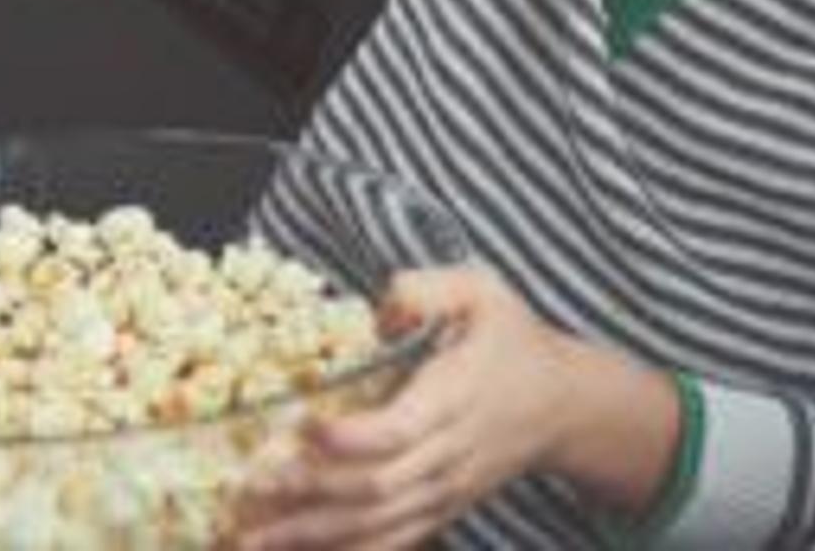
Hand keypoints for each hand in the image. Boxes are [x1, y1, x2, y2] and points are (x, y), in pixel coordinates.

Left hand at [225, 268, 680, 549]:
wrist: (564, 404)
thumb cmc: (513, 341)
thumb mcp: (482, 291)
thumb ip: (428, 290)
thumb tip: (381, 306)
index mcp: (454, 399)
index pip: (398, 431)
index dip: (346, 438)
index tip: (299, 424)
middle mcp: (448, 454)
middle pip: (376, 489)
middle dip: (309, 494)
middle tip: (250, 488)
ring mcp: (445, 490)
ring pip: (376, 526)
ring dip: (312, 536)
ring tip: (250, 538)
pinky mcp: (441, 510)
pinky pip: (391, 544)